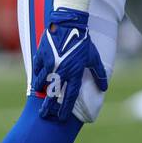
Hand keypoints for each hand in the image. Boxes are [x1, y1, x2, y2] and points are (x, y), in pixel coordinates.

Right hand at [30, 7, 106, 121]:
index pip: (70, 96)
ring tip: (41, 94)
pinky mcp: (41, 55)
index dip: (65, 108)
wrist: (70, 24)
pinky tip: (37, 78)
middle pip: (53, 94)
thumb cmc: (83, 41)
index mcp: (75, 72)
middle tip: (44, 115)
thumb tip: (104, 88)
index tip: (62, 118)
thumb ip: (100, 74)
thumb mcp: (94, 57)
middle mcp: (61, 70)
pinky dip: (37, 74)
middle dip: (48, 107)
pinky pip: (36, 69)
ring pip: (41, 82)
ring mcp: (49, 63)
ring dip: (41, 89)